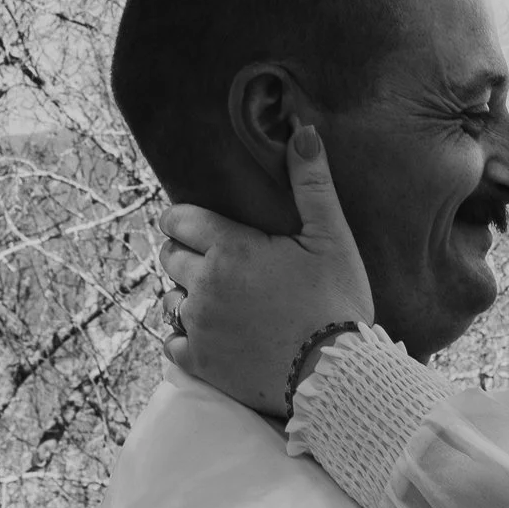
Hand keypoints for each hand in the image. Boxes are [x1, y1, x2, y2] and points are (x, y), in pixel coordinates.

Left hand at [158, 125, 375, 416]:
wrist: (338, 376)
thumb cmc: (338, 303)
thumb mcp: (333, 238)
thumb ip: (312, 184)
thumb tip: (303, 131)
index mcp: (229, 249)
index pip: (177, 220)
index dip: (187, 220)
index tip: (205, 227)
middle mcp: (203, 286)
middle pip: (170, 258)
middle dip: (189, 256)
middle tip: (223, 263)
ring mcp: (198, 327)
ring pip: (170, 299)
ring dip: (189, 296)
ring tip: (224, 302)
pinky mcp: (200, 364)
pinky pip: (173, 343)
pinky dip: (188, 338)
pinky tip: (216, 336)